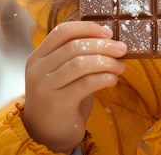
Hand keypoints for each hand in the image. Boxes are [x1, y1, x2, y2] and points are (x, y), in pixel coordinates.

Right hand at [23, 21, 126, 152]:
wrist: (47, 133)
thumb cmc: (61, 97)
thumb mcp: (63, 72)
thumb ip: (78, 55)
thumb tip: (110, 40)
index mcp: (39, 56)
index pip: (62, 31)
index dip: (88, 28)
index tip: (108, 32)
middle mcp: (38, 69)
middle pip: (74, 46)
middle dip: (103, 45)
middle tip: (122, 48)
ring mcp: (44, 87)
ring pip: (80, 63)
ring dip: (106, 62)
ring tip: (120, 66)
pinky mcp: (56, 104)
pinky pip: (85, 84)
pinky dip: (104, 78)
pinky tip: (112, 80)